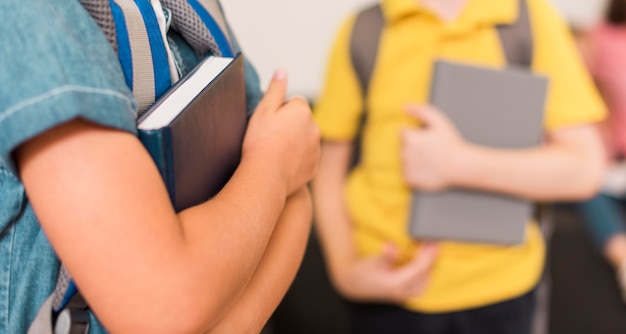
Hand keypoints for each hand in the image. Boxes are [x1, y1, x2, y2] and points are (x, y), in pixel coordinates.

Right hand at [243, 70, 320, 194]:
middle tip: (270, 138)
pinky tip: (282, 164)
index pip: (293, 103)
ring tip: (275, 152)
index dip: (279, 112)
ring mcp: (316, 148)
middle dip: (289, 126)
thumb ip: (275, 89)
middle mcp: (315, 127)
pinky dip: (297, 160)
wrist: (266, 175)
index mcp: (303, 110)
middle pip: (301, 121)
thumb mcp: (263, 109)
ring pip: (304, 140)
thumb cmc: (261, 141)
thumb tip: (282, 71)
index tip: (269, 123)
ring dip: (294, 143)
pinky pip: (306, 159)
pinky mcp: (314, 166)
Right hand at [332, 243, 438, 302]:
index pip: (419, 269)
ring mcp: (402, 295)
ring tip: (430, 252)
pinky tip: (424, 264)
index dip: (428, 255)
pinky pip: (419, 286)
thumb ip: (386, 255)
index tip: (432, 243)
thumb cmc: (362, 271)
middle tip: (434, 244)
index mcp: (395, 284)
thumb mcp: (373, 260)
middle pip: (424, 275)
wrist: (353, 283)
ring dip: (429, 267)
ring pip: (424, 282)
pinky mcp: (401, 294)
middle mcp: (401, 292)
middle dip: (431, 259)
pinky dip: (424, 274)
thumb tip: (391, 246)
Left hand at [401, 105, 466, 190]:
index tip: (427, 138)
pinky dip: (413, 171)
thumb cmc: (451, 143)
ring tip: (429, 159)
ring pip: (404, 160)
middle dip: (413, 146)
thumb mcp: (439, 121)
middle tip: (430, 150)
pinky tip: (426, 168)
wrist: (460, 166)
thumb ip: (421, 111)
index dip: (416, 134)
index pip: (403, 132)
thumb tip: (404, 106)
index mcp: (409, 138)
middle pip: (403, 146)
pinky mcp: (409, 179)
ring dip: (412, 159)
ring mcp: (406, 167)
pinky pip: (407, 173)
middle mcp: (404, 153)